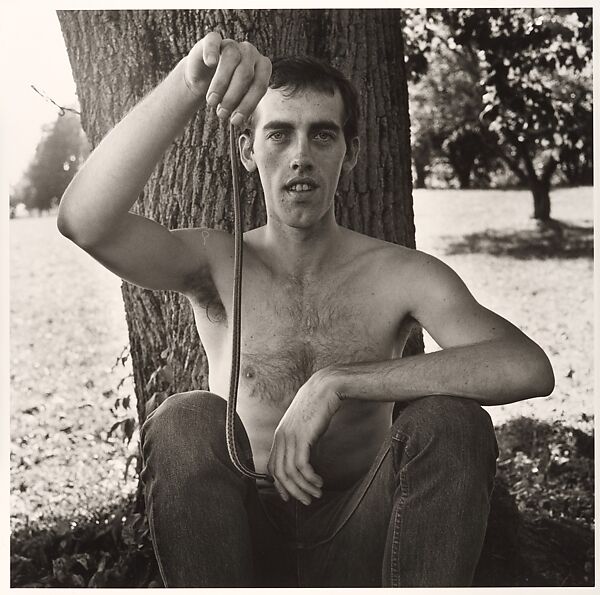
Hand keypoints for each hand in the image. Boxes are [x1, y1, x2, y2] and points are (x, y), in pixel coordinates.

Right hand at [183, 32, 271, 126]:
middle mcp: (250, 53)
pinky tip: (210, 63)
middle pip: (246, 74)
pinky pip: (213, 40)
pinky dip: (212, 52)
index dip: (248, 105)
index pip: (260, 86)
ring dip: (221, 84)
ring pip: (231, 59)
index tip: (235, 121)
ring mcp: (232, 44)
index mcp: (262, 68)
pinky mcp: (213, 39)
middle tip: (222, 114)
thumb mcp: (238, 101)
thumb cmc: (226, 91)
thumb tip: (240, 122)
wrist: (204, 78)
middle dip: (233, 97)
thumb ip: (243, 108)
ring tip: (211, 102)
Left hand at [267, 368, 342, 504]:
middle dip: (292, 491)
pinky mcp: (302, 437)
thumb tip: (305, 459)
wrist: (325, 388)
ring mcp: (290, 437)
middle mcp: (281, 437)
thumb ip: (301, 441)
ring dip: (303, 488)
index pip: (272, 466)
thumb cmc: (317, 406)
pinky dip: (309, 479)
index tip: (290, 496)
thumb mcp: (304, 426)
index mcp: (280, 435)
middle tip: (306, 501)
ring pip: (290, 473)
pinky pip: (301, 466)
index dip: (280, 484)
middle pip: (279, 474)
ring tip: (316, 495)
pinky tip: (319, 482)